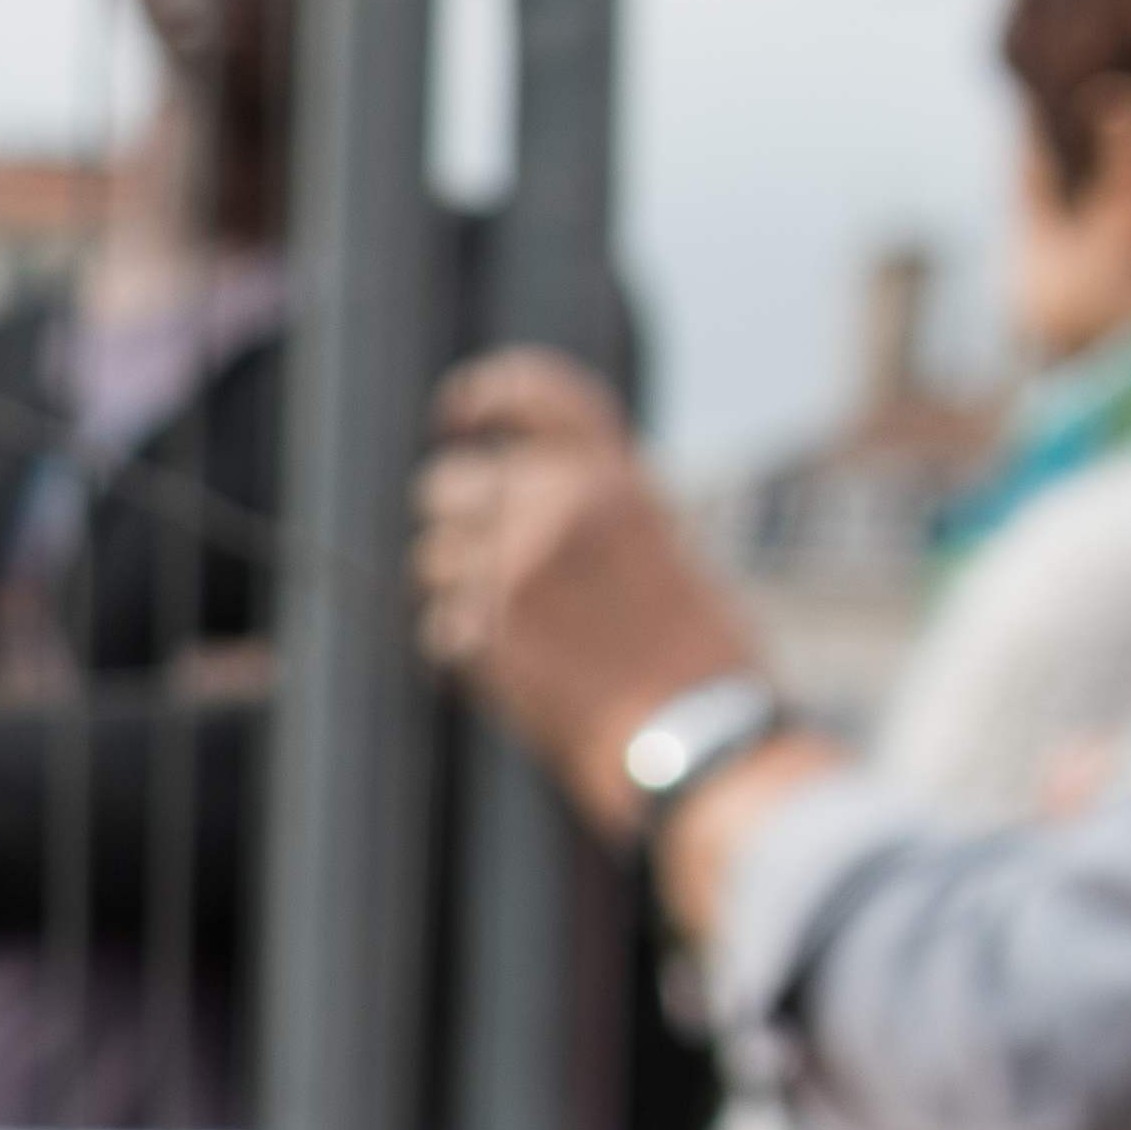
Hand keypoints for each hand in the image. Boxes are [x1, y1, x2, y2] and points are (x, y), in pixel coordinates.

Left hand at [412, 350, 763, 841]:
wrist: (699, 736)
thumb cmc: (694, 652)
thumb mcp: (660, 543)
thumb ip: (591, 507)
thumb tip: (514, 492)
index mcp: (616, 477)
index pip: (539, 395)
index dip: (485, 393)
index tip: (457, 413)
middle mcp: (562, 503)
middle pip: (449, 485)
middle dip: (454, 526)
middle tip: (488, 567)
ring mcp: (518, 564)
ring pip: (432, 558)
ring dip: (454, 593)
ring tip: (519, 632)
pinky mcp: (486, 630)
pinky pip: (437, 628)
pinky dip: (461, 654)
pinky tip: (517, 673)